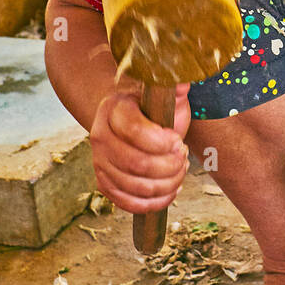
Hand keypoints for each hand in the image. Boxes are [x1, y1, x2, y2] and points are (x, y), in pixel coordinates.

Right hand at [90, 82, 190, 213]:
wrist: (131, 122)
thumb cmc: (153, 110)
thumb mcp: (166, 96)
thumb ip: (175, 89)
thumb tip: (185, 82)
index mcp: (114, 109)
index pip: (135, 131)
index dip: (162, 142)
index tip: (178, 141)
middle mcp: (99, 135)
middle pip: (136, 164)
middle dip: (169, 166)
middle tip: (183, 157)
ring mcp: (99, 161)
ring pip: (135, 186)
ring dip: (166, 184)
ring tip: (179, 171)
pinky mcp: (104, 183)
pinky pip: (127, 203)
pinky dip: (154, 202)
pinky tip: (170, 190)